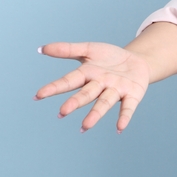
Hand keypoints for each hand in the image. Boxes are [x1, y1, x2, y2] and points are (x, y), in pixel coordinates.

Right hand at [34, 42, 150, 132]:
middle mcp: (100, 86)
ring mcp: (116, 91)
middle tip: (63, 112)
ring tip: (86, 125)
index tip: (38, 95)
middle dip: (75, 102)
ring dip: (95, 114)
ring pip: (104, 103)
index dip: (54, 87)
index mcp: (87, 75)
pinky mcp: (132, 94)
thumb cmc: (110, 58)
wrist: (138, 61)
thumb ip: (67, 49)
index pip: (69, 81)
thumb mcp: (90, 49)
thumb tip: (41, 49)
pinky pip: (128, 106)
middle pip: (86, 94)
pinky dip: (124, 117)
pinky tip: (120, 127)